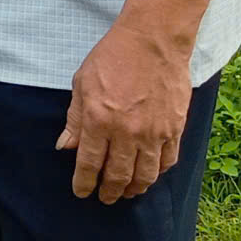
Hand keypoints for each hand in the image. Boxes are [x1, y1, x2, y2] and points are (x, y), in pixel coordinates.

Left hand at [59, 24, 192, 203]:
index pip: (90, 163)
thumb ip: (75, 120)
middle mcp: (127, 132)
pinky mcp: (175, 129)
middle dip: (109, 191)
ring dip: (134, 188)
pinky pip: (167, 161)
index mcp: (99, 121)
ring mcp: (155, 133)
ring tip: (126, 193)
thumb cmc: (112, 58)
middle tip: (104, 198)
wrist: (153, 42)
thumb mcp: (81, 84)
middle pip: (118, 174)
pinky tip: (150, 175)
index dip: (84, 182)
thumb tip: (65, 147)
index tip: (81, 193)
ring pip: (145, 174)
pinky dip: (157, 173)